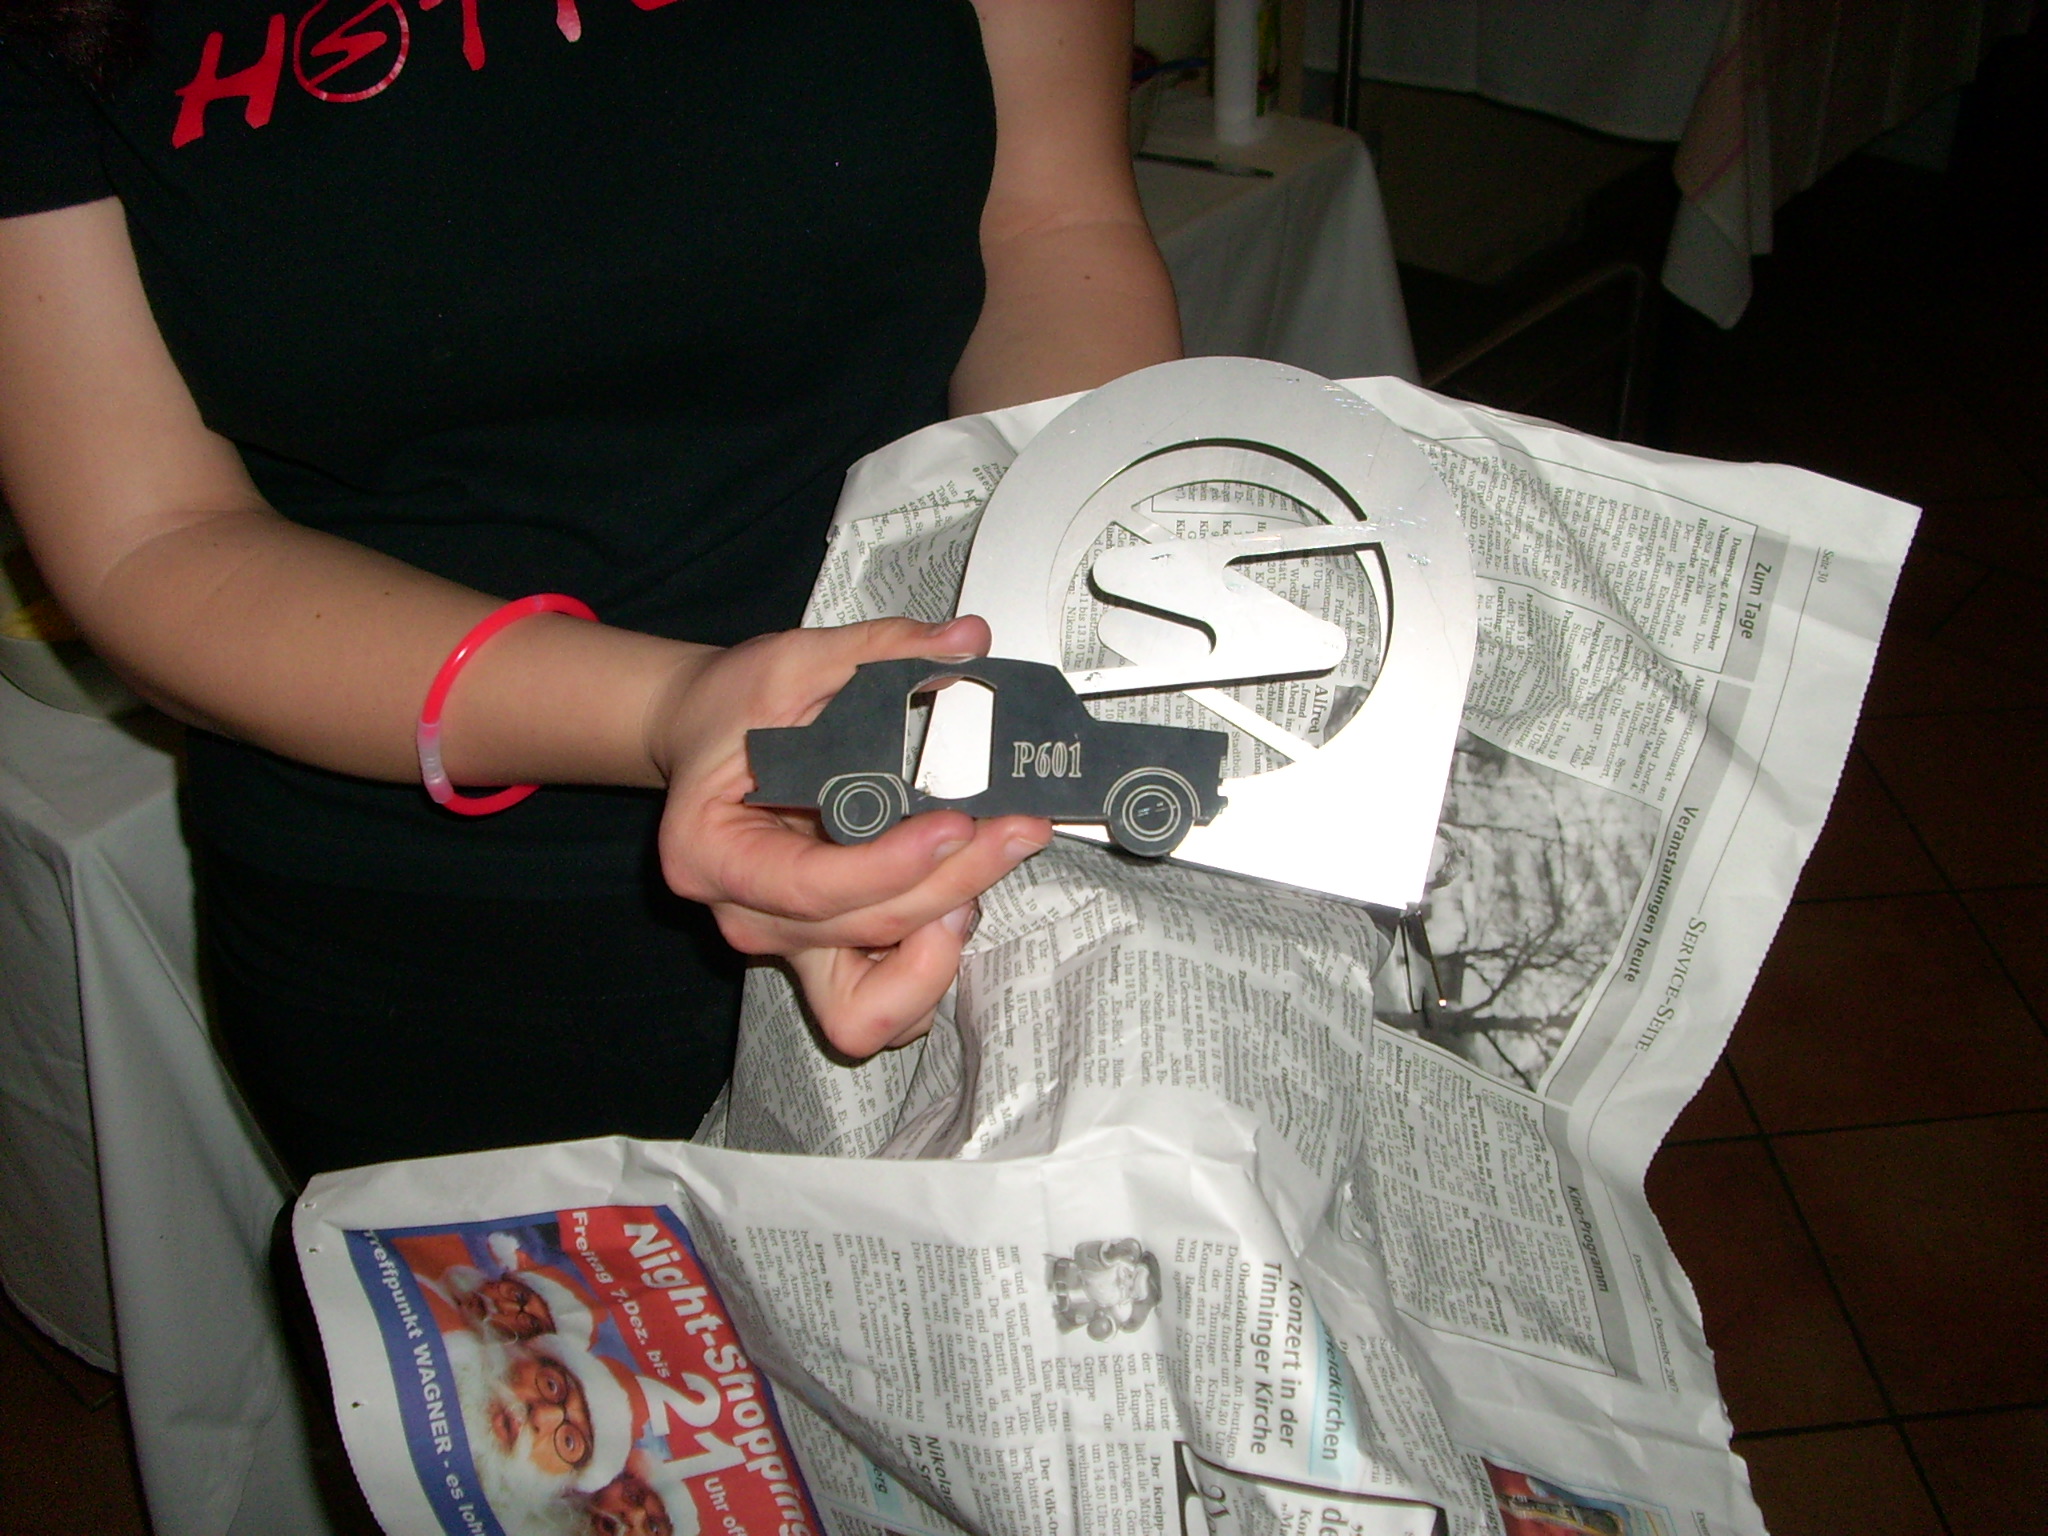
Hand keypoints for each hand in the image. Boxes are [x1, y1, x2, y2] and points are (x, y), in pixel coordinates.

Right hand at [648, 615, 1050, 1058]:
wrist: (707, 739)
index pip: (813, 887)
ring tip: (984, 872)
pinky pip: (882, 1004)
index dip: (893, 866)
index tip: (957, 823)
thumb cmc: (732, 711)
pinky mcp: (828, 951)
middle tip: (1014, 828)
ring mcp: (789, 942)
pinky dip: (927, 973)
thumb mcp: (792, 661)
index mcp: (712, 852)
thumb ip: (880, 650)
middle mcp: (747, 914)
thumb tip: (964, 643)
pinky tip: (958, 904)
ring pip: (873, 999)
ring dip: (941, 946)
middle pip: (864, 931)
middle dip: (952, 884)